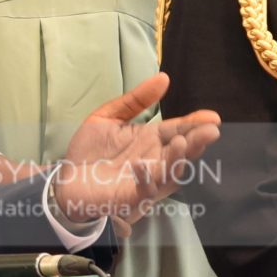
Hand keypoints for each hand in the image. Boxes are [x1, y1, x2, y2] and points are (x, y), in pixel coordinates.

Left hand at [48, 73, 223, 227]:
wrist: (63, 181)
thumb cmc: (89, 151)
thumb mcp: (108, 117)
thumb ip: (135, 100)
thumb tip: (164, 77)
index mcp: (150, 142)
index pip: (177, 131)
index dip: (195, 125)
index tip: (213, 117)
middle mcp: (154, 162)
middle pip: (180, 153)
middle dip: (196, 142)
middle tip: (211, 131)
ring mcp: (144, 182)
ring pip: (168, 173)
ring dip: (175, 160)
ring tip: (180, 142)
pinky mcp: (128, 198)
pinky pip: (142, 190)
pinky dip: (144, 179)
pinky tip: (142, 164)